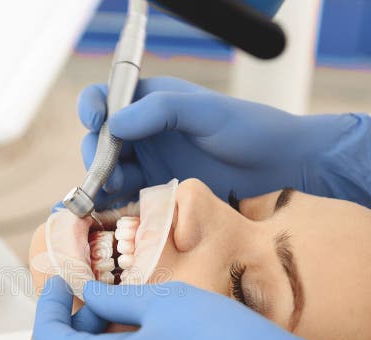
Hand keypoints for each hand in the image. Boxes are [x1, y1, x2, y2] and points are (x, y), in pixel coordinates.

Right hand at [78, 77, 370, 211]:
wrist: (279, 165)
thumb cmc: (247, 129)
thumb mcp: (204, 112)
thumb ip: (160, 111)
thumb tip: (114, 125)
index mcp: (150, 101)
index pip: (106, 98)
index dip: (92, 107)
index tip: (95, 122)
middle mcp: (144, 131)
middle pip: (99, 140)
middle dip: (95, 154)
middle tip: (107, 170)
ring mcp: (149, 162)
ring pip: (107, 171)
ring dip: (102, 181)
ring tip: (116, 190)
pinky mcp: (156, 191)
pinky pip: (124, 197)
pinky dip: (113, 204)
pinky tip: (116, 210)